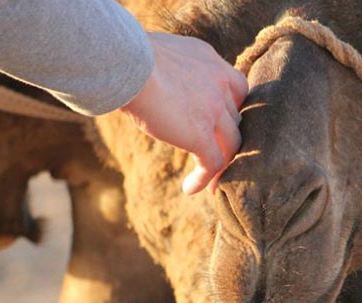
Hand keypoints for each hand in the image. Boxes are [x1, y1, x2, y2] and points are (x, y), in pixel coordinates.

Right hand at [120, 32, 247, 194]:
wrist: (125, 62)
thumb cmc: (125, 55)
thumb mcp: (157, 55)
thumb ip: (168, 70)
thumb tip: (150, 80)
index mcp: (209, 62)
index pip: (236, 88)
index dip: (231, 108)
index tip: (219, 123)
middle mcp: (218, 84)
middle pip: (234, 119)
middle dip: (226, 138)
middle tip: (214, 154)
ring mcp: (213, 110)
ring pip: (231, 144)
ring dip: (222, 164)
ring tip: (209, 181)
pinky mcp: (200, 134)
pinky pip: (212, 163)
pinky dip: (204, 179)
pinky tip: (190, 189)